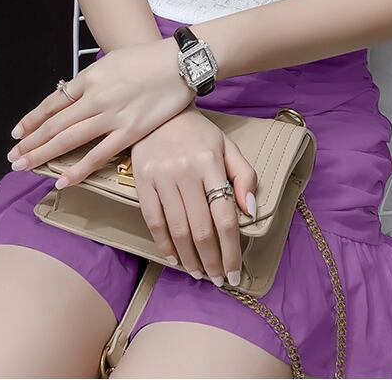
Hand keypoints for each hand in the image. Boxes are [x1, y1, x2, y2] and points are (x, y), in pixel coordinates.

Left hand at [5, 38, 193, 180]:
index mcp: (90, 77)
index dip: (32, 119)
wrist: (180, 63)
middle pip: (54, 124)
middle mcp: (95, 97)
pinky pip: (98, 155)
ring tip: (24, 166)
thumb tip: (75, 95)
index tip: (17, 132)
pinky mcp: (130, 131)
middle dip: (30, 141)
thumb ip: (93, 79)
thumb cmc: (148, 59)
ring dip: (43, 154)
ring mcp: (111, 116)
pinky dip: (78, 169)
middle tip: (13, 157)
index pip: (52, 103)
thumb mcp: (112, 62)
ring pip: (68, 140)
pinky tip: (61, 180)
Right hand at [131, 105, 257, 286]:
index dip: (231, 249)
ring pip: (178, 229)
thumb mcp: (227, 146)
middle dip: (212, 261)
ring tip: (200, 274)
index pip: (225, 216)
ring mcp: (162, 177)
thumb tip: (250, 210)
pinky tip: (174, 259)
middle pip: (202, 229)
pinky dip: (163, 244)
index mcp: (210, 163)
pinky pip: (154, 220)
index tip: (235, 273)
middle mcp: (186, 171)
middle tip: (219, 280)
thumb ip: (244, 175)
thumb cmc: (198, 133)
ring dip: (190, 258)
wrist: (160, 111)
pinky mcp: (142, 181)